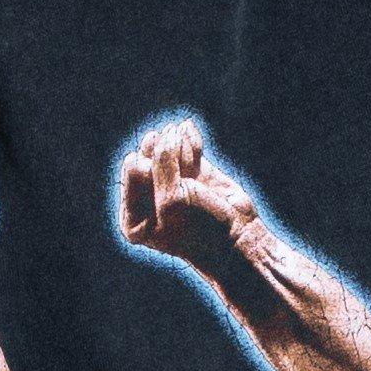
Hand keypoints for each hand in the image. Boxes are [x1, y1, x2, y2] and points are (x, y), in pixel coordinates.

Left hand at [119, 116, 258, 272]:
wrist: (237, 238)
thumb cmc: (201, 229)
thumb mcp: (173, 201)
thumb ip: (161, 165)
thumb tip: (163, 132)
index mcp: (133, 217)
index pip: (133, 167)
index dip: (155, 170)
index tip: (175, 194)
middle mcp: (146, 198)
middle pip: (148, 153)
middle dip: (170, 159)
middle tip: (188, 182)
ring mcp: (168, 182)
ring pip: (167, 145)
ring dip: (184, 154)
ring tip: (197, 179)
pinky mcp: (191, 171)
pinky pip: (184, 142)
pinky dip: (192, 143)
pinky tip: (198, 156)